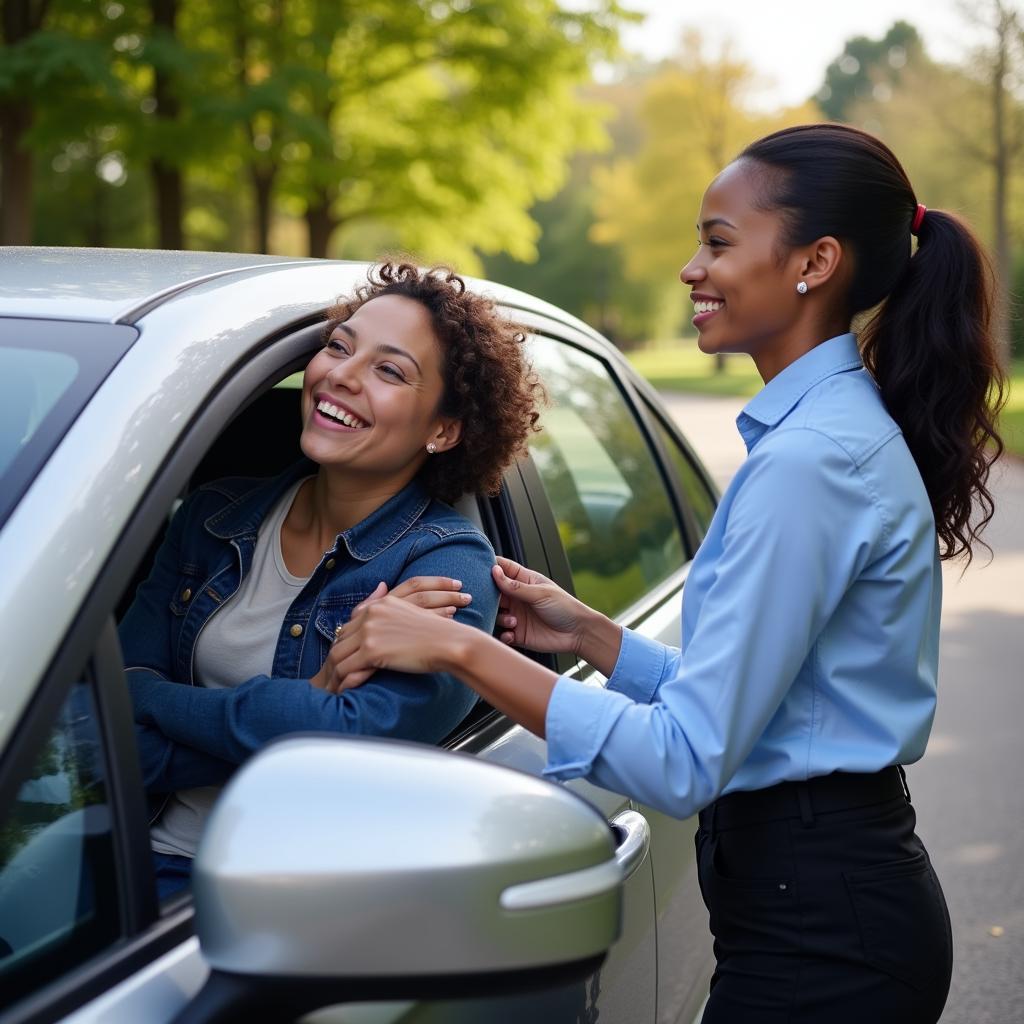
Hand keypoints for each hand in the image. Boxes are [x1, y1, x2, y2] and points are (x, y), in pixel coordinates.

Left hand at [318, 596, 465, 692]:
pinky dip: (343, 682)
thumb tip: (391, 617)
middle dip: (336, 658)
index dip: (346, 643)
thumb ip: (395, 617)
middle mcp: (372, 614)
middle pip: (340, 638)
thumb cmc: (439, 634)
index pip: (350, 623)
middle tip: (334, 676)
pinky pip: (346, 669)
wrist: (450, 643)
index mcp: (381, 604)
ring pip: (338, 655)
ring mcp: (369, 632)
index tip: (346, 658)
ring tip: (336, 688)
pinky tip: (345, 692)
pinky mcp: (372, 651)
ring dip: (335, 673)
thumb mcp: (412, 617)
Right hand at [491, 556, 591, 653]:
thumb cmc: (564, 607)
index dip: (490, 567)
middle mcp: (517, 598)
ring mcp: (515, 615)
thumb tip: (494, 572)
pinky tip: (512, 634)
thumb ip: (515, 586)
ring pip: (494, 614)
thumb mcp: (540, 593)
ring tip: (513, 621)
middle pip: (493, 593)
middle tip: (487, 601)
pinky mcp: (517, 633)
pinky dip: (503, 634)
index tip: (478, 570)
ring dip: (499, 618)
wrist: (578, 633)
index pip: (503, 569)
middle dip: (487, 597)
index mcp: (523, 581)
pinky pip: (501, 633)